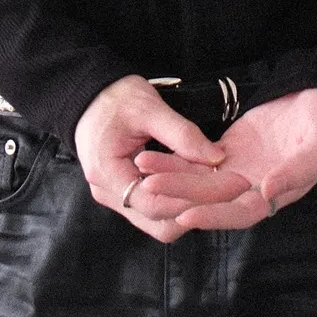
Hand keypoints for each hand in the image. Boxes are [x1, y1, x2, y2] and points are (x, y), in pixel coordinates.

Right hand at [75, 74, 250, 242]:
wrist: (88, 94)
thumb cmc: (114, 97)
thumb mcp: (149, 108)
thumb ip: (182, 134)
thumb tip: (217, 158)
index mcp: (107, 172)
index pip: (154, 204)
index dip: (192, 200)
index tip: (225, 187)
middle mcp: (107, 192)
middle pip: (157, 222)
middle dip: (195, 210)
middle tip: (228, 191)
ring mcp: (114, 196)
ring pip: (157, 220)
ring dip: (188, 208)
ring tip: (218, 188)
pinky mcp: (123, 192)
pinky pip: (153, 208)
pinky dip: (177, 200)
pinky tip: (199, 185)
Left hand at [134, 88, 316, 231]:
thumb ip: (299, 169)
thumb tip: (267, 194)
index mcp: (279, 193)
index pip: (242, 213)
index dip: (215, 217)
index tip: (186, 216)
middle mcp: (255, 188)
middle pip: (212, 199)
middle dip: (181, 194)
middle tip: (149, 188)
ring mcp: (241, 170)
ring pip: (201, 179)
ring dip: (172, 175)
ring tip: (144, 167)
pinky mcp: (230, 150)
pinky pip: (199, 158)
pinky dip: (177, 158)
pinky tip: (154, 155)